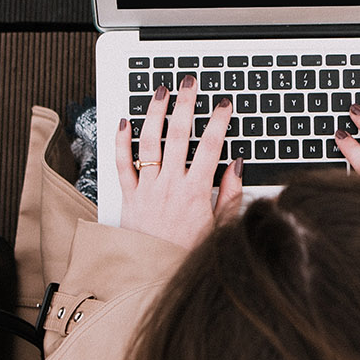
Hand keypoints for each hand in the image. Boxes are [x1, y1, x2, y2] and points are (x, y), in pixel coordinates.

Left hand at [116, 74, 243, 247]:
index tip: (223, 105)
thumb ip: (230, 195)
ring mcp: (148, 189)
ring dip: (154, 113)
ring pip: (149, 142)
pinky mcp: (129, 196)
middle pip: (178, 135)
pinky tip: (124, 122)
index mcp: (196, 192)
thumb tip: (237, 167)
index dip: (218, 121)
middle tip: (188, 83)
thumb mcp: (220, 228)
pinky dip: (122, 141)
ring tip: (159, 92)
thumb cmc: (188, 255)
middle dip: (184, 104)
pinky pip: (122, 164)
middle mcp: (170, 186)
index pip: (210, 147)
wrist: (154, 276)